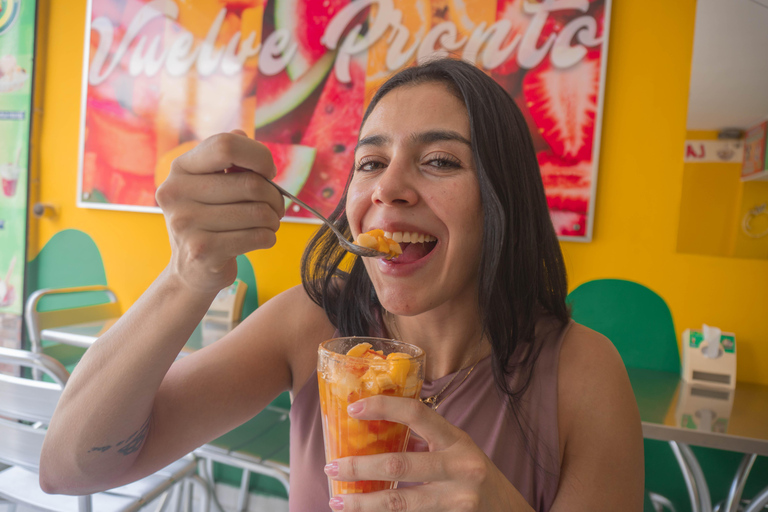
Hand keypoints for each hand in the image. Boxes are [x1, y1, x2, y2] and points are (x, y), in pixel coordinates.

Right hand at [155, 130, 284, 293]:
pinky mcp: (202, 250)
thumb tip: (242, 136)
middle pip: (251, 183)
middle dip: (275, 197)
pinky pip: (258, 236)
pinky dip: (269, 238)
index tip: (267, 172)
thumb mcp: (211, 184)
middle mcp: (175, 192)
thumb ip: (226, 158)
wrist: (192, 270)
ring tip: (268, 224)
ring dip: (274, 220)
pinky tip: (261, 239)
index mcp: (180, 168)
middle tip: (275, 207)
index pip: (226, 145)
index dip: (258, 156)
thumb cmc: (212, 220)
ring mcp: (185, 223)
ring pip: (258, 212)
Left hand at [324, 396, 532, 511]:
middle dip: (359, 466)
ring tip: (338, 500)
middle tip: (332, 465)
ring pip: (400, 502)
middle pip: (400, 465)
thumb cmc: (477, 476)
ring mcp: (457, 501)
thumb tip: (378, 429)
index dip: (385, 407)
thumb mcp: (458, 451)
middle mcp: (460, 469)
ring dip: (363, 503)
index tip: (355, 408)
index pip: (418, 414)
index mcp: (458, 441)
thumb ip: (427, 442)